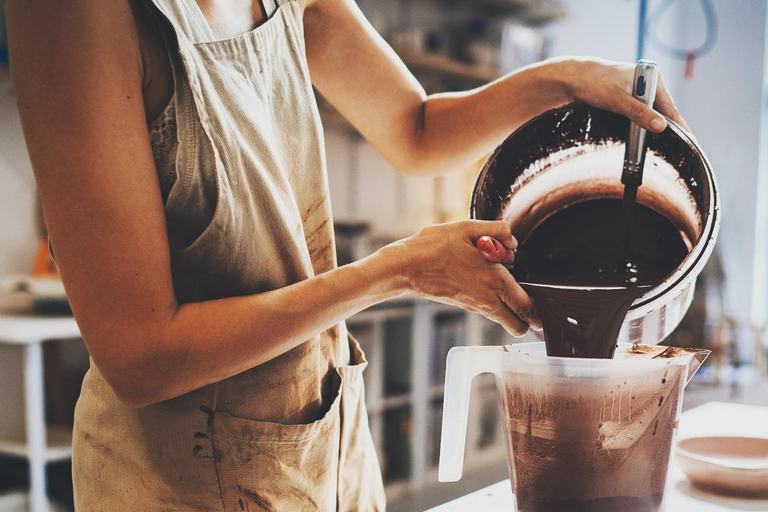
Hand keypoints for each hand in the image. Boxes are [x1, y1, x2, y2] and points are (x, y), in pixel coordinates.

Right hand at [390, 220, 540, 336]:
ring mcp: (475, 306)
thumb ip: (497, 231)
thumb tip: (513, 244)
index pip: (528, 308)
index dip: (540, 308)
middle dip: (530, 318)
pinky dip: (495, 304)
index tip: (544, 298)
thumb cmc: (434, 246)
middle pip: (520, 325)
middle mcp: (488, 300)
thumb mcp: (467, 227)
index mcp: (495, 281)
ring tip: (506, 284)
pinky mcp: (464, 306)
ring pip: (505, 322)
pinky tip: (486, 280)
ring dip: (512, 311)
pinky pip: (490, 312)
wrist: (406, 267)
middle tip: (530, 297)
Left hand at [549, 56, 690, 133]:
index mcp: (651, 77)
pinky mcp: (627, 95)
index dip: (678, 124)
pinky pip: (640, 111)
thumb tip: (661, 126)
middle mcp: (647, 81)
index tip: (689, 139)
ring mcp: (637, 88)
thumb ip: (639, 113)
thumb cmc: (594, 84)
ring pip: (650, 111)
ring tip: (664, 144)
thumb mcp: (617, 101)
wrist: (572, 77)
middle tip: (677, 148)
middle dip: (667, 127)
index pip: (669, 106)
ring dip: (653, 125)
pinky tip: (645, 132)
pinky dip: (642, 121)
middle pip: (661, 109)